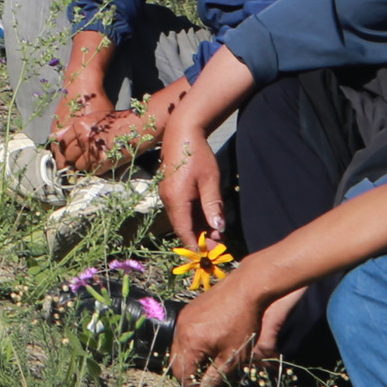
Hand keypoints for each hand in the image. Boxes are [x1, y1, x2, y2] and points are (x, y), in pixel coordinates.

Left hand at [51, 86, 116, 173]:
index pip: (62, 144)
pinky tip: (103, 160)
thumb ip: (72, 128)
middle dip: (74, 158)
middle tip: (84, 156)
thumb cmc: (117, 120)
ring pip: (79, 166)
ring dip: (84, 164)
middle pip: (69, 156)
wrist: (140, 125)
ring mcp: (94, 150)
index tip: (73, 151)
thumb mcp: (93, 118)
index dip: (67, 149)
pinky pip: (93, 170)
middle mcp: (85, 138)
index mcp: (80, 126)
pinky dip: (96, 168)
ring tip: (94, 158)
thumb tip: (55, 136)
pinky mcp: (105, 161)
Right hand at [161, 114, 225, 244]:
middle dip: (200, 239)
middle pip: (182, 227)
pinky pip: (180, 210)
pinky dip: (193, 217)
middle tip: (219, 246)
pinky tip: (207, 220)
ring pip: (182, 219)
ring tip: (217, 235)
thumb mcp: (210, 181)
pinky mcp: (169, 189)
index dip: (197, 246)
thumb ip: (213, 206)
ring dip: (197, 228)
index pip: (184, 232)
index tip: (211, 256)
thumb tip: (218, 230)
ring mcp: (166, 194)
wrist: (182, 131)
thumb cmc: (197, 154)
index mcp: (176, 199)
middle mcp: (167, 199)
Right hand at [170, 272, 264, 386]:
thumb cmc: (242, 323)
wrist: (245, 288)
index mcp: (190, 342)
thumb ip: (216, 376)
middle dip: (187, 377)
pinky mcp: (189, 311)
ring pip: (179, 348)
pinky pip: (184, 335)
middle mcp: (181, 330)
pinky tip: (205, 350)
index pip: (183, 374)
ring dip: (189, 361)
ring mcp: (183, 318)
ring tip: (204, 371)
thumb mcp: (232, 355)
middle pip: (176, 361)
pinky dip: (191, 347)